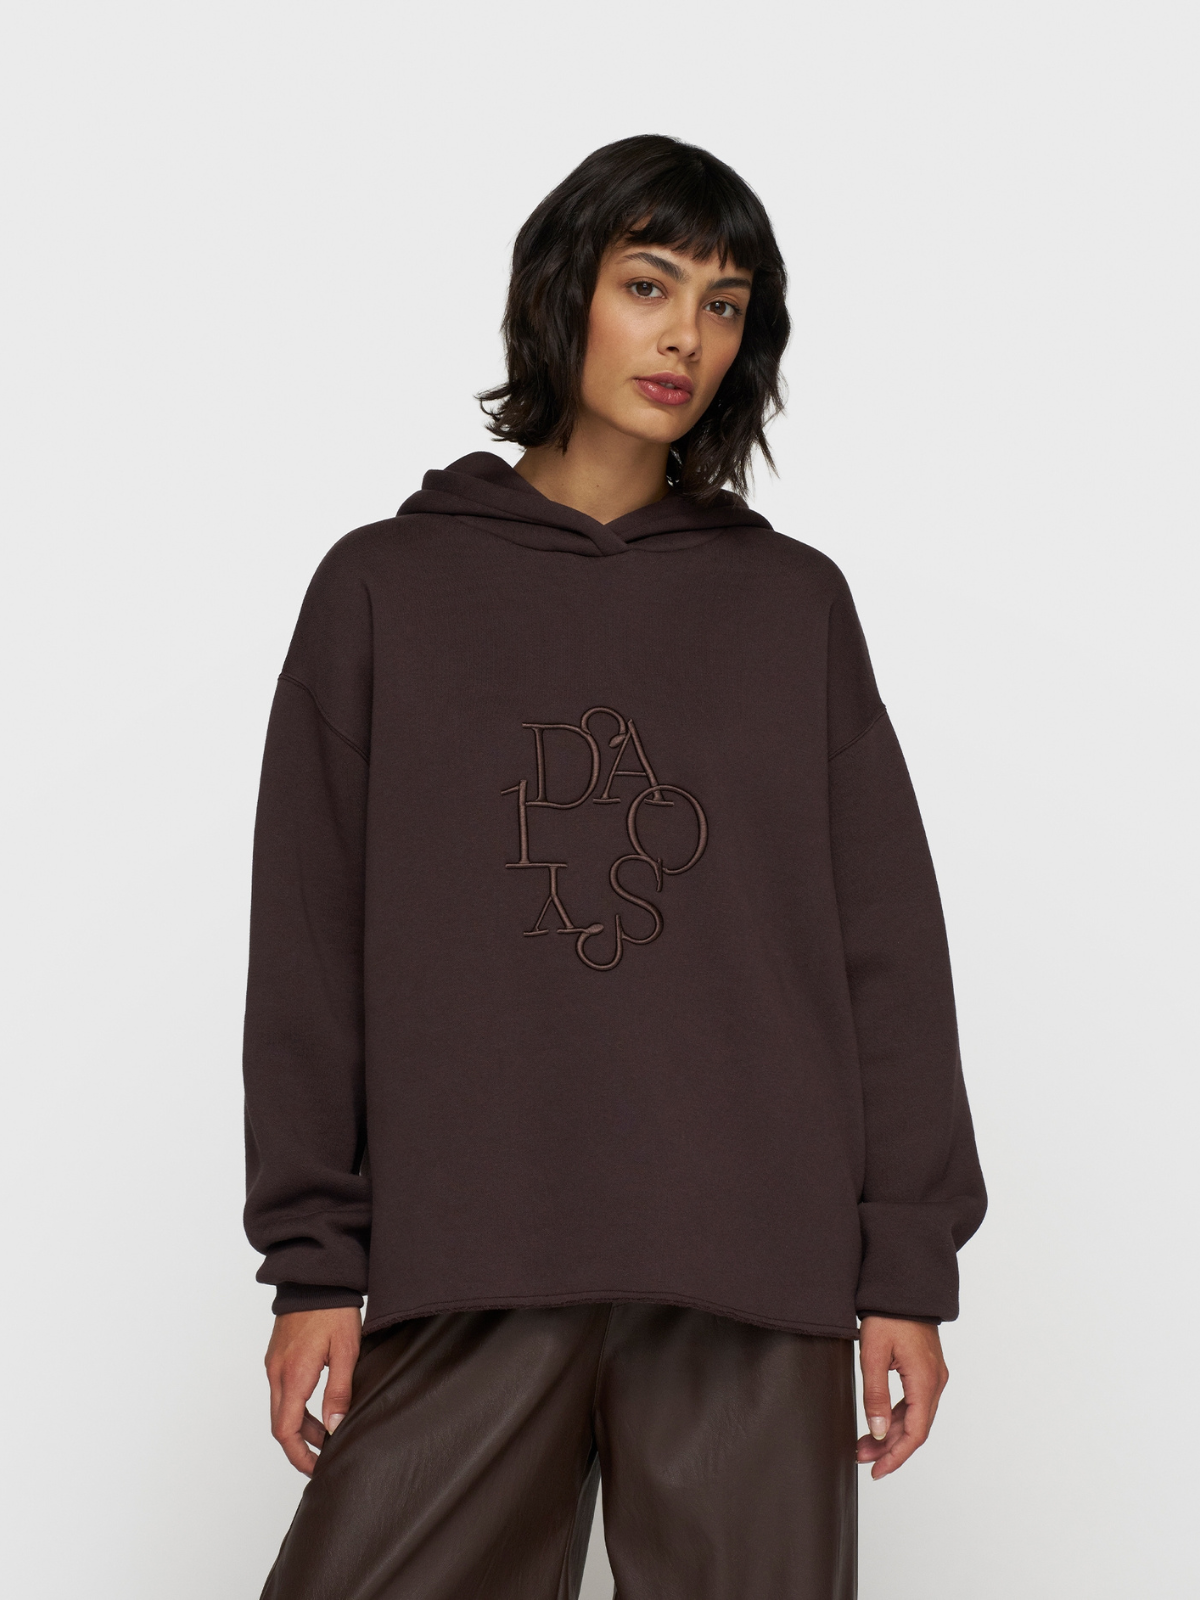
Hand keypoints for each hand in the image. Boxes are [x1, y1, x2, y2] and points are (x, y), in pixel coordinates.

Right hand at [265, 1307, 362, 1475]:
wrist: (314, 1277)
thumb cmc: (333, 1311)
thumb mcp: (346, 1351)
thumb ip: (339, 1392)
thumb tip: (335, 1428)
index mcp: (294, 1375)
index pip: (286, 1431)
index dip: (299, 1456)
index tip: (315, 1469)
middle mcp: (277, 1373)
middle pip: (280, 1423)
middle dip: (301, 1445)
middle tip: (324, 1457)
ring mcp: (274, 1364)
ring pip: (281, 1408)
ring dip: (301, 1425)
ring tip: (328, 1432)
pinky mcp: (277, 1356)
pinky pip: (282, 1391)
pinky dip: (296, 1406)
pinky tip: (317, 1406)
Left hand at [856, 1316, 947, 1478]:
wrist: (902, 1286)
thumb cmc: (887, 1314)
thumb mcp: (873, 1353)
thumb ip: (874, 1394)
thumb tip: (875, 1432)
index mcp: (925, 1380)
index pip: (915, 1433)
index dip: (896, 1456)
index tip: (877, 1471)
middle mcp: (935, 1381)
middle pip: (915, 1428)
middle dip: (888, 1447)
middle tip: (861, 1458)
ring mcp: (933, 1375)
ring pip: (915, 1416)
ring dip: (891, 1432)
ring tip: (863, 1444)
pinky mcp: (927, 1369)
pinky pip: (915, 1402)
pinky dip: (896, 1416)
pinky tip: (879, 1422)